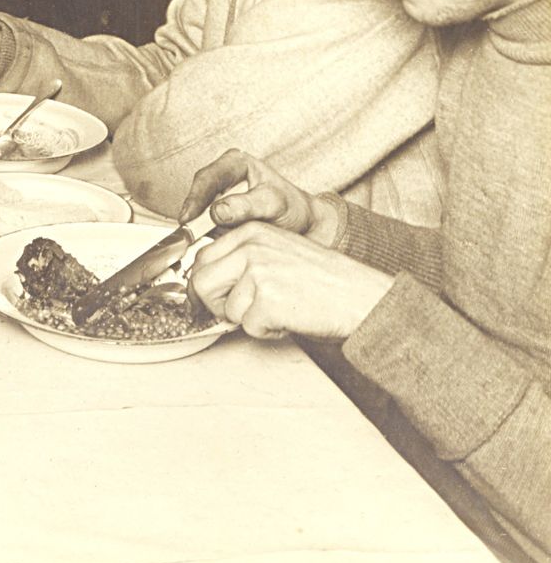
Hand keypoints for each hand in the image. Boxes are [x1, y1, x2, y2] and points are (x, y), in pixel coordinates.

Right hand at [176, 148, 339, 243]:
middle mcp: (222, 178)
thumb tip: (217, 211)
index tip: (197, 215)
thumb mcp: (275, 203)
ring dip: (193, 224)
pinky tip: (199, 243)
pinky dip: (198, 234)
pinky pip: (200, 224)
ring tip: (190, 238)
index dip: (198, 196)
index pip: (211, 177)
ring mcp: (217, 198)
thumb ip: (247, 206)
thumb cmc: (292, 209)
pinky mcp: (214, 217)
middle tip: (187, 229)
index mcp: (236, 163)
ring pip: (197, 208)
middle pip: (199, 192)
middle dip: (193, 211)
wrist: (302, 227)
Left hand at [187, 223, 393, 340]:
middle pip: (201, 282)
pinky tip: (289, 318)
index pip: (201, 258)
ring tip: (278, 310)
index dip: (205, 284)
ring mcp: (259, 272)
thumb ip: (241, 260)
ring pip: (225, 309)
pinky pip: (249, 327)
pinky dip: (267, 331)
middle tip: (242, 312)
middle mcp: (251, 247)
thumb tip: (203, 283)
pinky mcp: (268, 300)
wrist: (361, 296)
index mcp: (250, 231)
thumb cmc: (322, 280)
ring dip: (248, 319)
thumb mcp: (276, 252)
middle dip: (216, 304)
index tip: (212, 298)